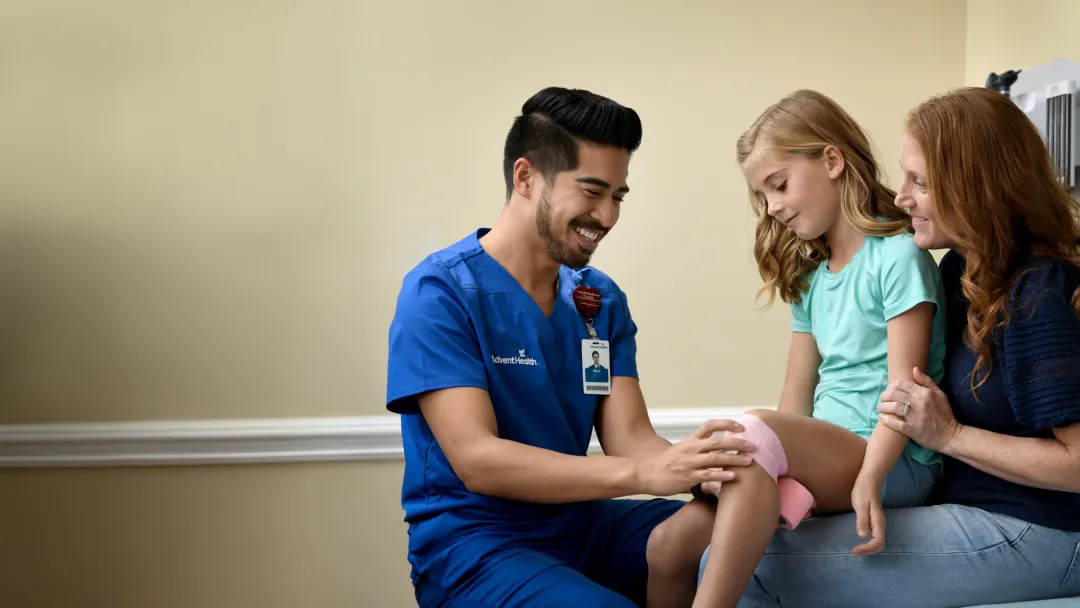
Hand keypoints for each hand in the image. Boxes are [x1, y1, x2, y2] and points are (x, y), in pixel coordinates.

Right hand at [636, 419, 755, 496]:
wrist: (648, 473)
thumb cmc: (669, 463)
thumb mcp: (683, 449)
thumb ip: (701, 448)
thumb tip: (722, 449)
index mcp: (691, 439)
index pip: (711, 425)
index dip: (727, 424)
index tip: (742, 427)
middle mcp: (692, 448)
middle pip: (718, 441)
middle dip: (738, 443)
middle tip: (753, 446)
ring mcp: (690, 463)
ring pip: (715, 458)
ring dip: (734, 459)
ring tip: (749, 461)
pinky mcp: (688, 477)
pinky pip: (708, 475)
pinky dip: (721, 475)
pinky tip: (733, 476)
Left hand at [850, 474, 885, 555]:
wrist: (869, 481)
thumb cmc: (864, 491)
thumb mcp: (861, 505)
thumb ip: (862, 520)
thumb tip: (862, 536)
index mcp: (878, 522)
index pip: (877, 542)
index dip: (867, 548)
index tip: (854, 550)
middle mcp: (880, 524)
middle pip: (879, 544)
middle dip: (868, 551)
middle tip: (854, 553)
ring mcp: (877, 523)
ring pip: (877, 541)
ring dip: (868, 548)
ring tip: (856, 551)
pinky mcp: (873, 521)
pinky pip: (874, 536)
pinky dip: (868, 543)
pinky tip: (860, 542)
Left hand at [877, 367, 963, 452]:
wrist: (951, 436)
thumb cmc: (944, 414)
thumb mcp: (940, 394)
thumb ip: (926, 381)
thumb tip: (914, 369)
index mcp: (924, 393)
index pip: (901, 384)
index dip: (891, 386)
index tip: (889, 390)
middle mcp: (919, 403)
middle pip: (894, 394)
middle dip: (884, 396)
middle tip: (883, 399)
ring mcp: (915, 417)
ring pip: (893, 407)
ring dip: (883, 407)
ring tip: (880, 408)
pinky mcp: (912, 430)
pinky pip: (895, 423)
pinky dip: (886, 420)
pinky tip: (882, 417)